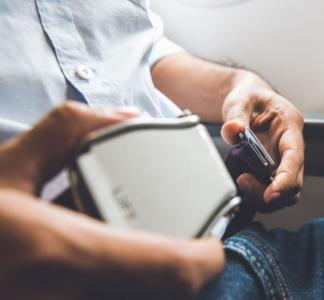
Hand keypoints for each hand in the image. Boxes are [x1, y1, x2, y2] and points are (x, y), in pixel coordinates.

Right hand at [0, 103, 223, 299]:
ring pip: (143, 298)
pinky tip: (99, 256)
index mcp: (66, 252)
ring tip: (132, 244)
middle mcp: (72, 297)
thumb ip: (68, 132)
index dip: (207, 256)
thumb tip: (123, 117)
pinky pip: (113, 297)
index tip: (210, 239)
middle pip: (166, 292)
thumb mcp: (4, 167)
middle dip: (177, 264)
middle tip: (172, 238)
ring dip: (149, 275)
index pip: (175, 269)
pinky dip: (122, 282)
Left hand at [221, 72, 304, 212]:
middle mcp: (291, 146)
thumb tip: (232, 130)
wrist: (247, 100)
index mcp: (290, 125)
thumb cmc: (250, 97)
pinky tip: (243, 187)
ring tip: (241, 183)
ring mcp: (283, 160)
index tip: (273, 192)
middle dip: (272, 192)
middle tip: (243, 182)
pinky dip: (259, 195)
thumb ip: (235, 115)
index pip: (295, 156)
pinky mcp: (273, 170)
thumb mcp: (240, 99)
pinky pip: (272, 190)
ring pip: (286, 192)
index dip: (287, 178)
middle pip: (294, 181)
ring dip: (264, 196)